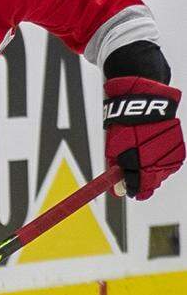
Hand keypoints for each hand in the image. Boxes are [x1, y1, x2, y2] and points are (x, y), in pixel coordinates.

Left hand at [103, 76, 183, 198]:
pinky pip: (170, 163)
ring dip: (153, 170)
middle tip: (135, 176)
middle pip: (152, 182)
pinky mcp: (179, 149)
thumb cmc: (125, 125)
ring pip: (162, 173)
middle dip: (143, 181)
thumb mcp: (113, 148)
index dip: (133, 189)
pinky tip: (154, 152)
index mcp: (138, 160)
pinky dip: (162, 161)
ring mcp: (170, 154)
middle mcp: (157, 159)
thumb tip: (118, 191)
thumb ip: (117, 171)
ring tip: (144, 155)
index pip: (138, 185)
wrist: (144, 103)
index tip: (129, 190)